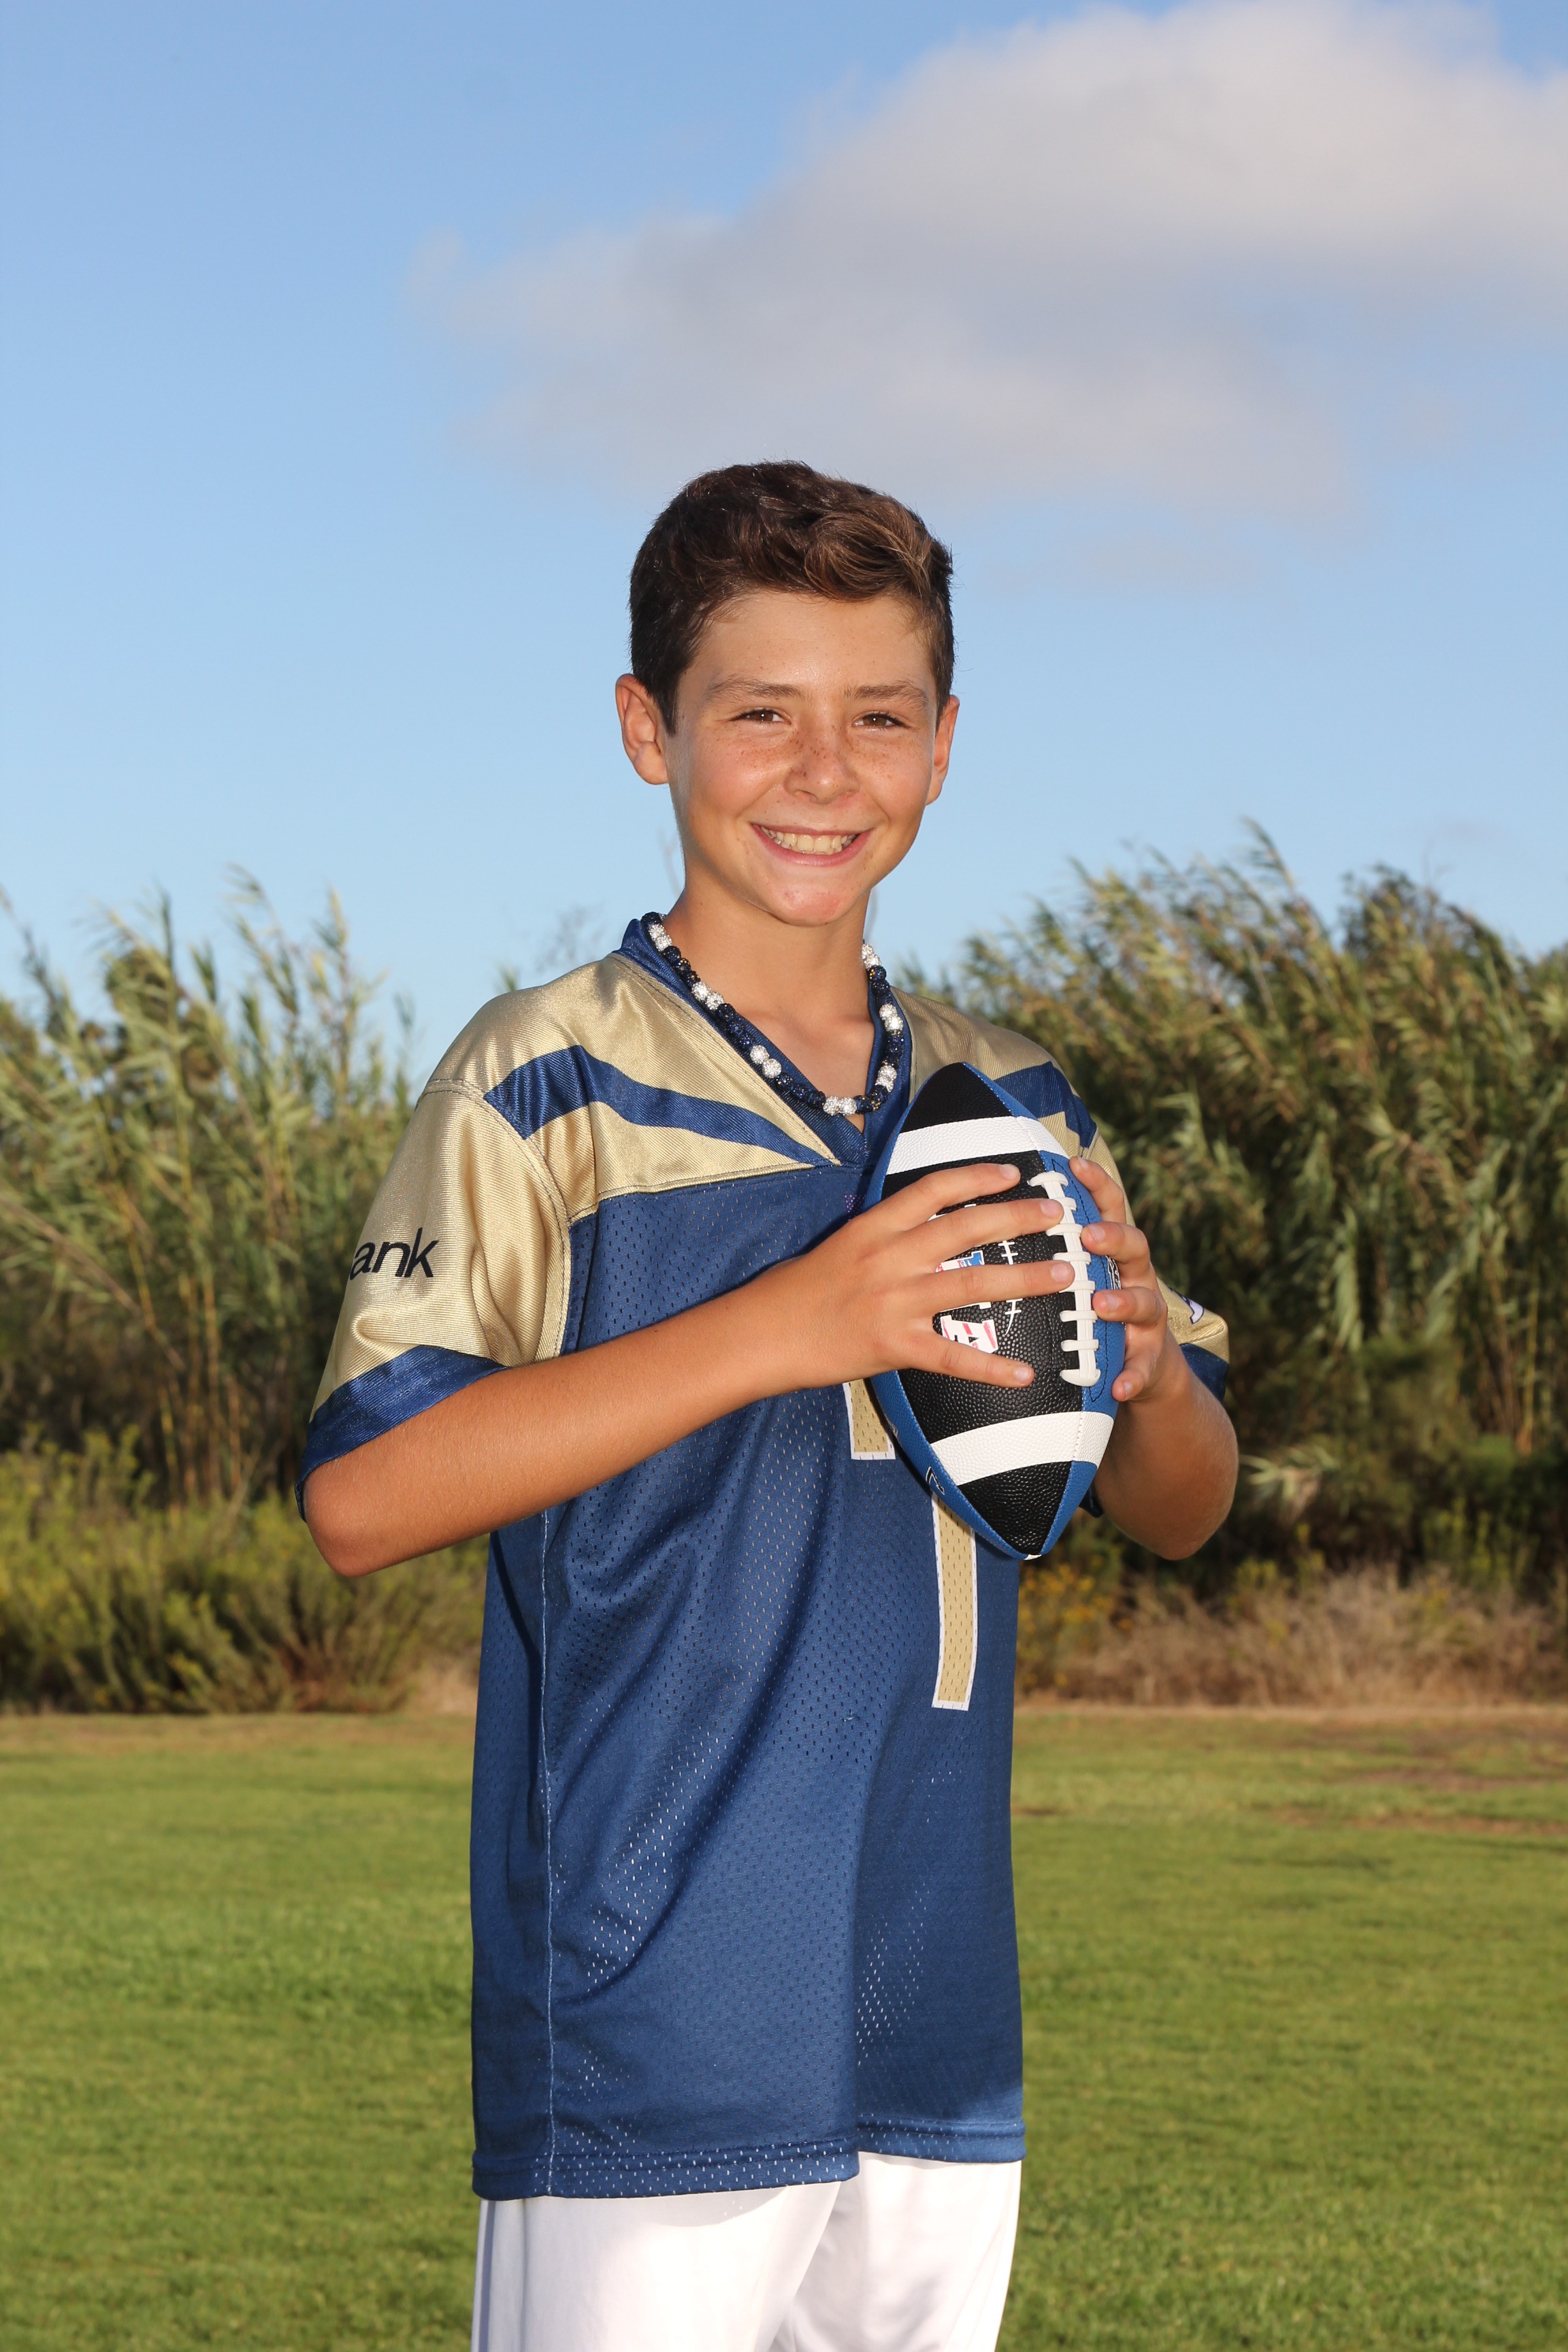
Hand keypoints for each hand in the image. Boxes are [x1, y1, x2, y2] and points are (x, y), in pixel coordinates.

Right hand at [755, 1163, 1066, 1392]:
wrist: (761, 1334)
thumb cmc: (796, 1291)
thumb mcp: (839, 1245)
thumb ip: (883, 1235)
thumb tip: (924, 1223)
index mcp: (874, 1227)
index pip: (934, 1189)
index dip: (978, 1176)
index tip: (1014, 1172)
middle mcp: (888, 1257)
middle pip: (965, 1228)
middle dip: (1018, 1218)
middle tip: (1057, 1213)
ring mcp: (892, 1302)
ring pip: (972, 1284)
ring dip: (1024, 1279)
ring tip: (1064, 1276)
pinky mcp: (892, 1346)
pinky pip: (952, 1357)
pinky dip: (991, 1367)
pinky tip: (1025, 1373)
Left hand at [1066, 1156, 1180, 1404]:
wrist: (1138, 1365)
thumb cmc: (1092, 1307)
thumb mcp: (1079, 1273)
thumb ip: (1053, 1247)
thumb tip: (997, 1210)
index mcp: (1113, 1252)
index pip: (1108, 1208)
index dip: (1096, 1184)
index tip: (1074, 1165)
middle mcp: (1135, 1277)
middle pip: (1135, 1246)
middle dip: (1113, 1237)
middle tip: (1089, 1235)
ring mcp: (1146, 1318)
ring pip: (1146, 1303)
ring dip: (1124, 1302)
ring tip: (1102, 1305)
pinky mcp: (1148, 1359)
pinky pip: (1143, 1367)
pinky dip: (1132, 1374)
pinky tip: (1120, 1384)